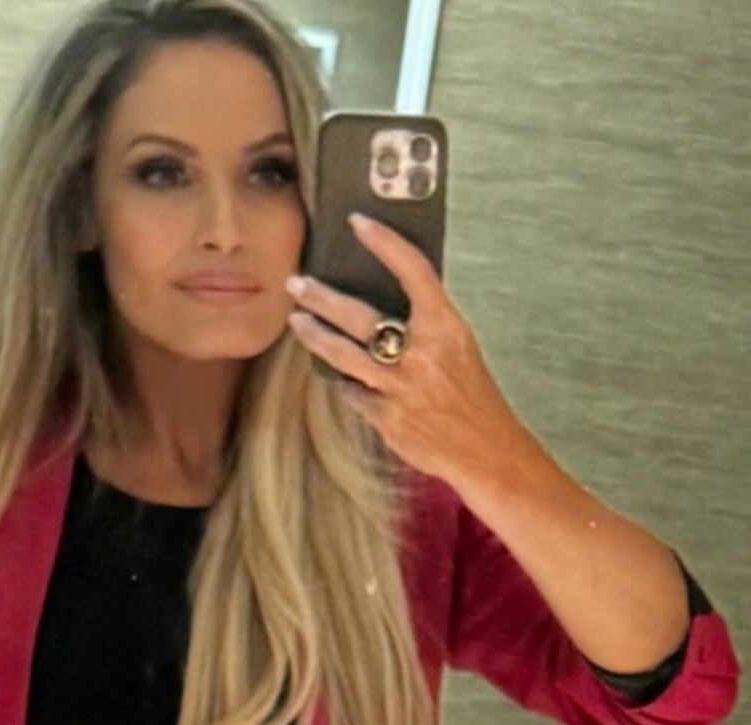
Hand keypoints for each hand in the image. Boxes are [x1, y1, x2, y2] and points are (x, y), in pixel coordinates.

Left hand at [284, 212, 533, 487]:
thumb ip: (425, 321)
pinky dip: (348, 385)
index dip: (385, 243)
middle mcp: (421, 354)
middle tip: (295, 283)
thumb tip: (384, 292)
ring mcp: (401, 389)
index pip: (414, 272)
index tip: (358, 222)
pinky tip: (344, 378)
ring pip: (343, 356)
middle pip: (359, 317)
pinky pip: (354, 394)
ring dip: (315, 337)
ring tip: (297, 322)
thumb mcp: (458, 346)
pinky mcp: (387, 419)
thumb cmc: (470, 392)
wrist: (484, 449)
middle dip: (321, 297)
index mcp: (445, 328)